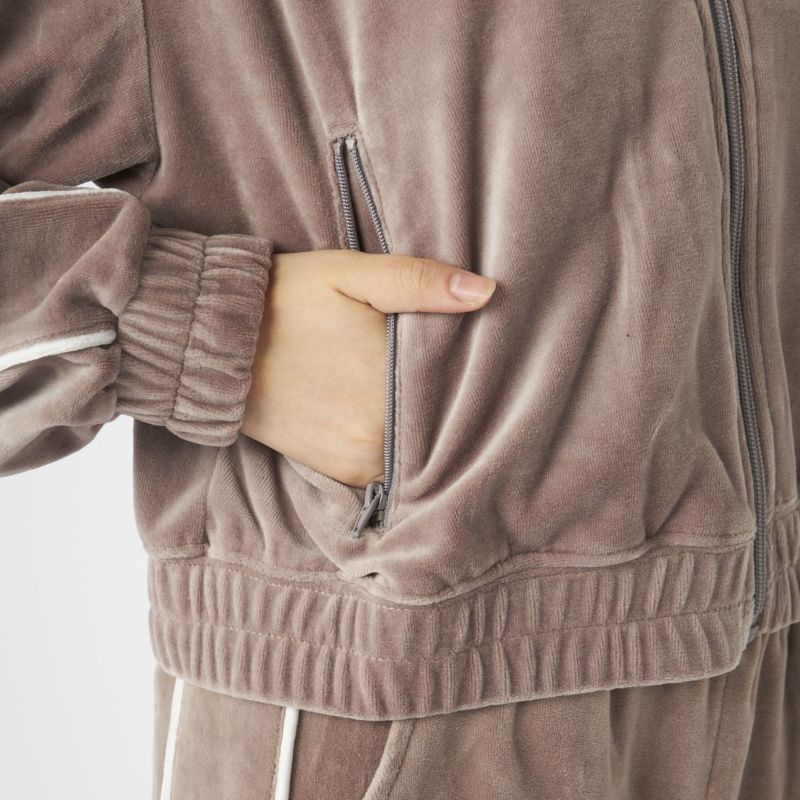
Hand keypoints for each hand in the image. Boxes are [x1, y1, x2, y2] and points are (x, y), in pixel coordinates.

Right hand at [241, 249, 496, 486]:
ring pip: (419, 448)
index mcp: (389, 382)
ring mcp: (358, 458)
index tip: (485, 359)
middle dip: (454, 402)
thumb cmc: (285, 299)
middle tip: (462, 376)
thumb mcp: (350, 273)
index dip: (477, 374)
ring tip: (428, 394)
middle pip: (443, 423)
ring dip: (427, 428)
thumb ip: (418, 282)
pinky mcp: (340, 470)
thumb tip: (485, 292)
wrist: (213, 343)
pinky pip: (389, 466)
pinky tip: (398, 417)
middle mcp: (378, 433)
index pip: (462, 388)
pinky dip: (398, 445)